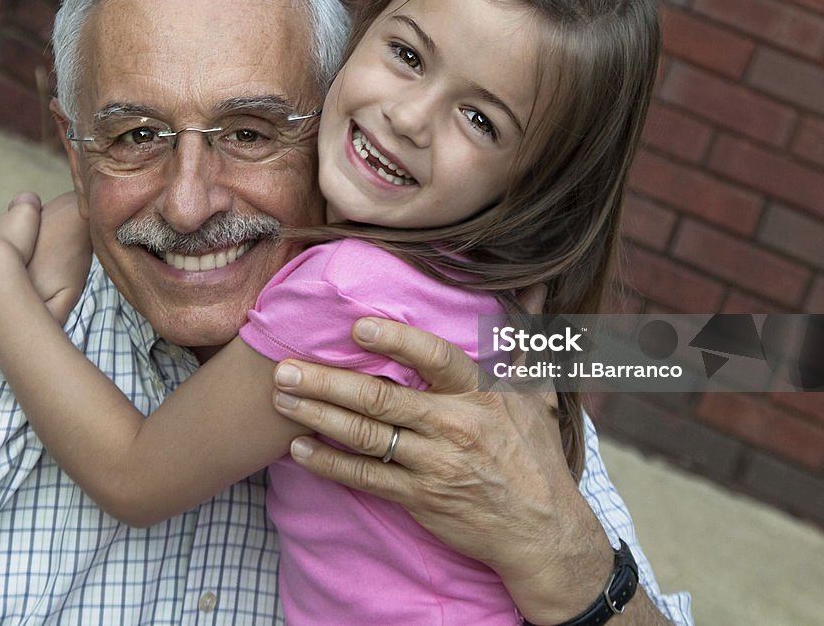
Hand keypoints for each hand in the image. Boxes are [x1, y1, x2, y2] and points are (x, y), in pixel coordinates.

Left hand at [271, 316, 614, 621]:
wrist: (543, 532)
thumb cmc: (537, 458)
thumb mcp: (539, 396)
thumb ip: (525, 344)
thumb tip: (536, 291)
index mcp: (481, 394)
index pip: (434, 358)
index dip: (396, 341)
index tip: (358, 326)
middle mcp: (454, 426)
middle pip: (380, 398)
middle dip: (326, 381)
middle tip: (284, 366)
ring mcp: (433, 465)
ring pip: (364, 436)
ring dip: (316, 415)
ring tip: (280, 398)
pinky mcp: (419, 498)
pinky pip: (364, 478)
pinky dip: (328, 463)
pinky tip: (299, 448)